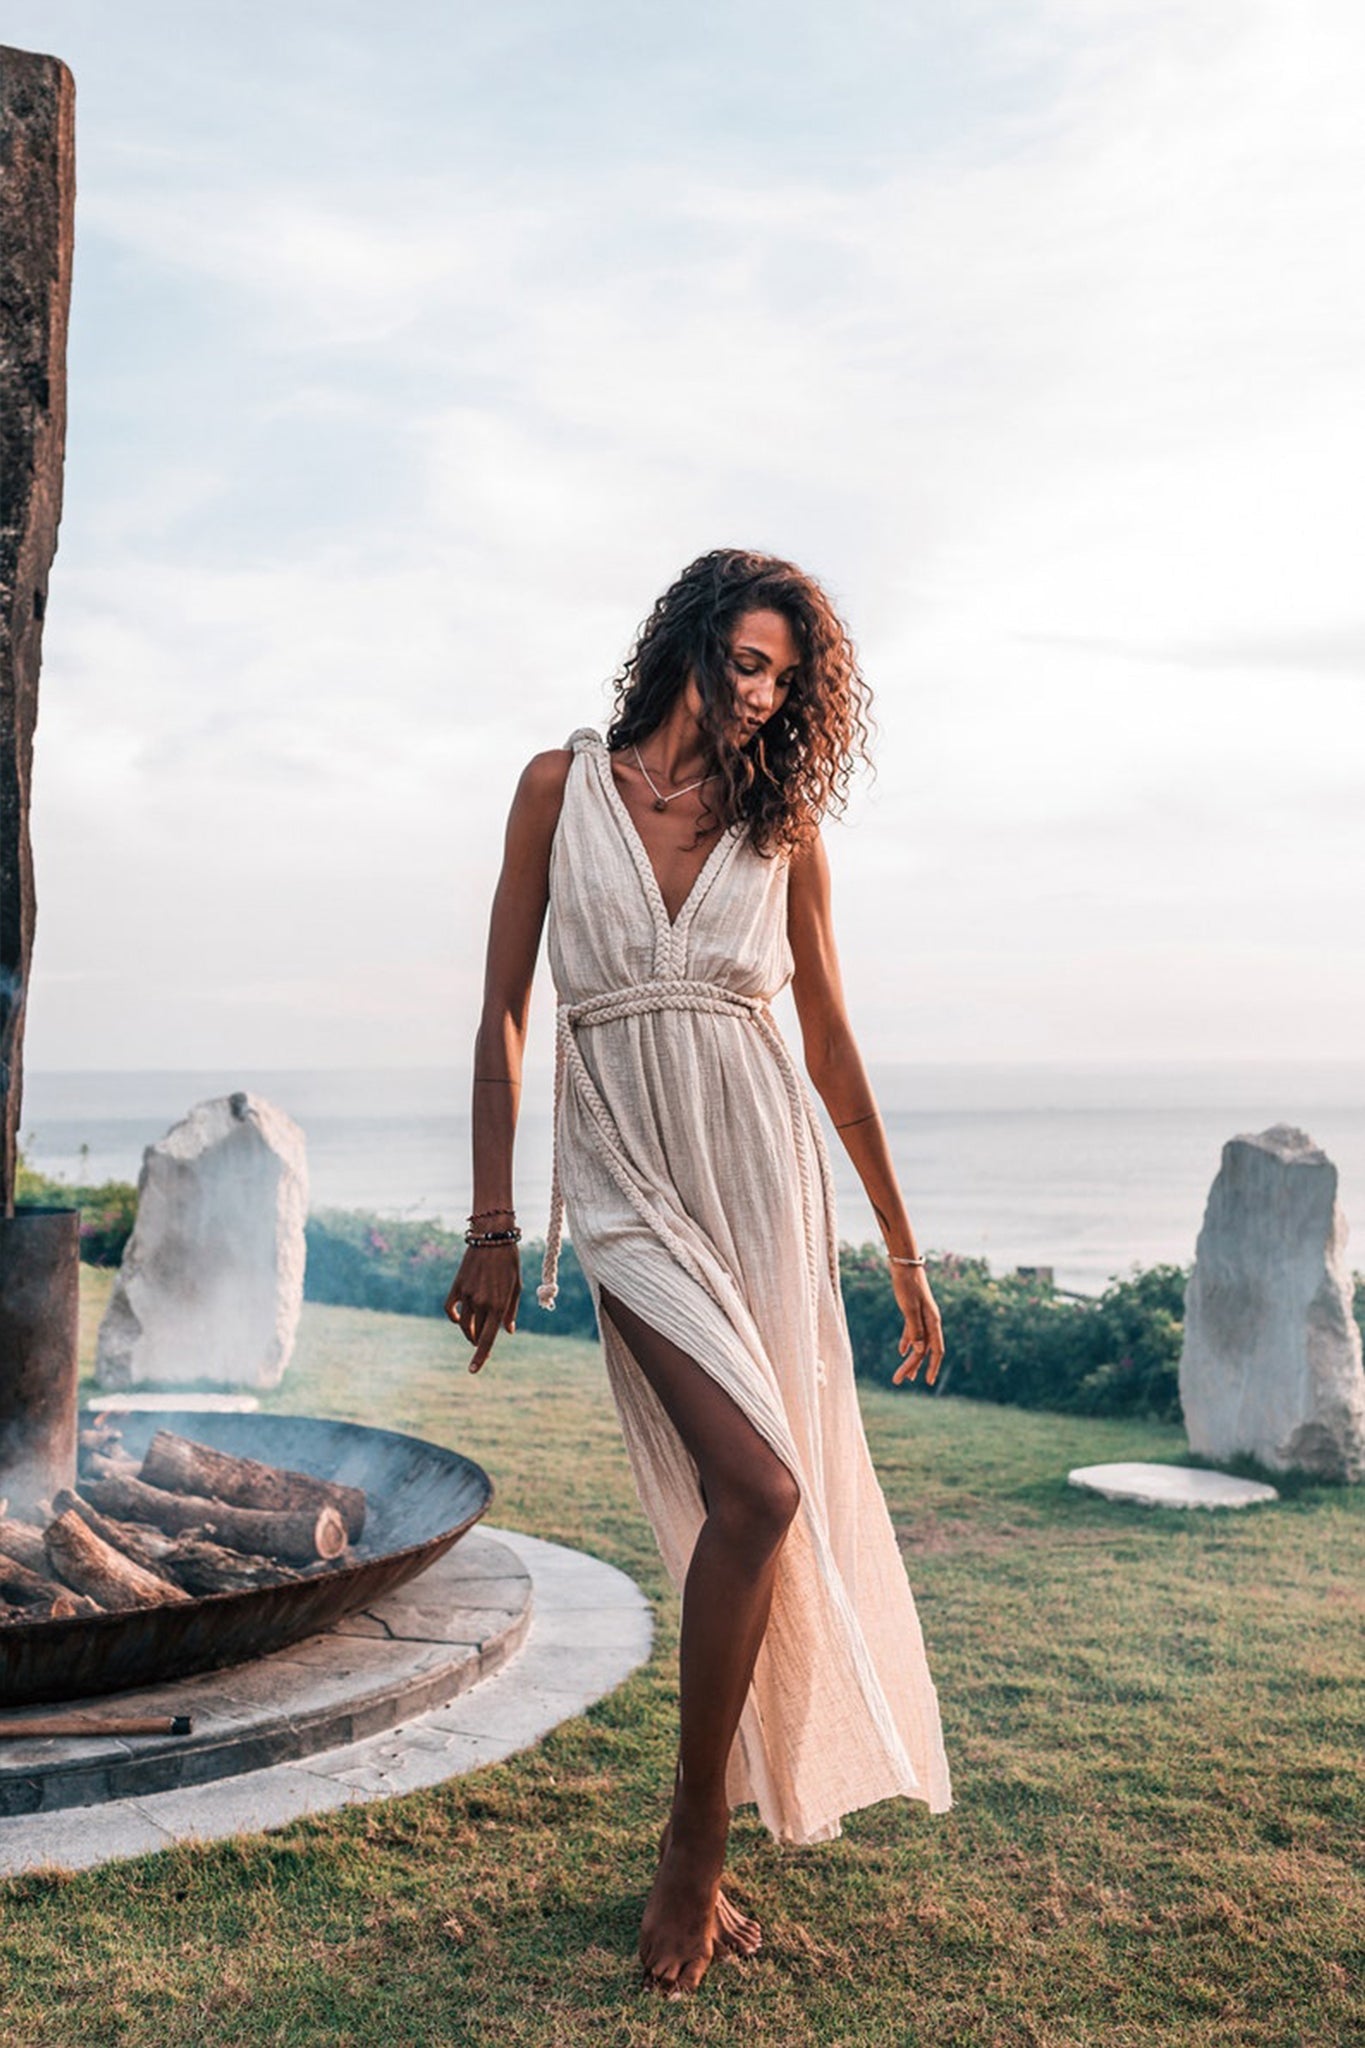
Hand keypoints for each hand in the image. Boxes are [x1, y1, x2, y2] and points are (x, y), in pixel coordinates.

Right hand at [444, 1243, 520, 1373]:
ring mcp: (467, 1295)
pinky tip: (457, 1319)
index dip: (480, 1357)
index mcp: (499, 1305)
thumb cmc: (510, 1262)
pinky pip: (449, 1308)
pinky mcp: (457, 1286)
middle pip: (475, 1333)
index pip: (488, 1338)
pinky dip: (452, 1316)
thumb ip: (510, 1311)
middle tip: (481, 1342)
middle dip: (478, 1342)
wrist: (493, 1236)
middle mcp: (482, 1302)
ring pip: (462, 1324)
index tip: (473, 1371)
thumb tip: (508, 1331)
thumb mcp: (516, 1287)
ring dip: (468, 1332)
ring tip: (474, 1332)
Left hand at [890, 1262, 944, 1387]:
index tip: (928, 1382)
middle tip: (899, 1381)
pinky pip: (912, 1332)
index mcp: (933, 1321)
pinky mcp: (913, 1311)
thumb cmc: (906, 1285)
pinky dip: (906, 1342)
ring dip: (910, 1359)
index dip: (932, 1367)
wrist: (904, 1263)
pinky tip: (901, 1352)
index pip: (935, 1350)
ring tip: (904, 1375)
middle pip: (924, 1349)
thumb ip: (914, 1330)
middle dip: (913, 1367)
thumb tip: (916, 1352)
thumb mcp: (909, 1308)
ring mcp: (922, 1316)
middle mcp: (930, 1321)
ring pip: (918, 1343)